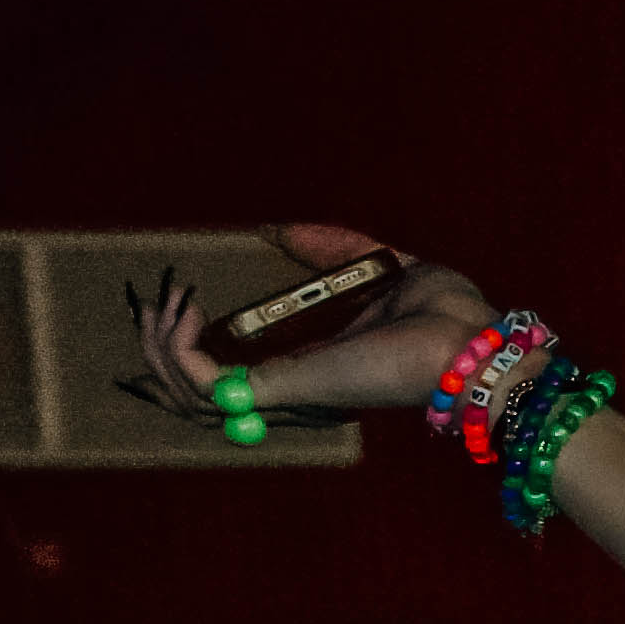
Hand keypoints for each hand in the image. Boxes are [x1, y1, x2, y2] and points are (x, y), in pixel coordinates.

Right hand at [128, 223, 497, 426]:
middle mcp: (294, 386)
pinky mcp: (286, 389)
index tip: (175, 301)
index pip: (233, 374)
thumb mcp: (378, 265)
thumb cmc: (445, 314)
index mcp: (312, 364)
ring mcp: (288, 392)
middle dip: (161, 349)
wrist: (470, 343)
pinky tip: (181, 311)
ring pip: (192, 394)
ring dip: (161, 348)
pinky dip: (180, 350)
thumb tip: (277, 229)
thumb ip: (329, 246)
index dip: (190, 344)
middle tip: (154, 304)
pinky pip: (207, 386)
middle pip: (200, 392)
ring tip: (161, 306)